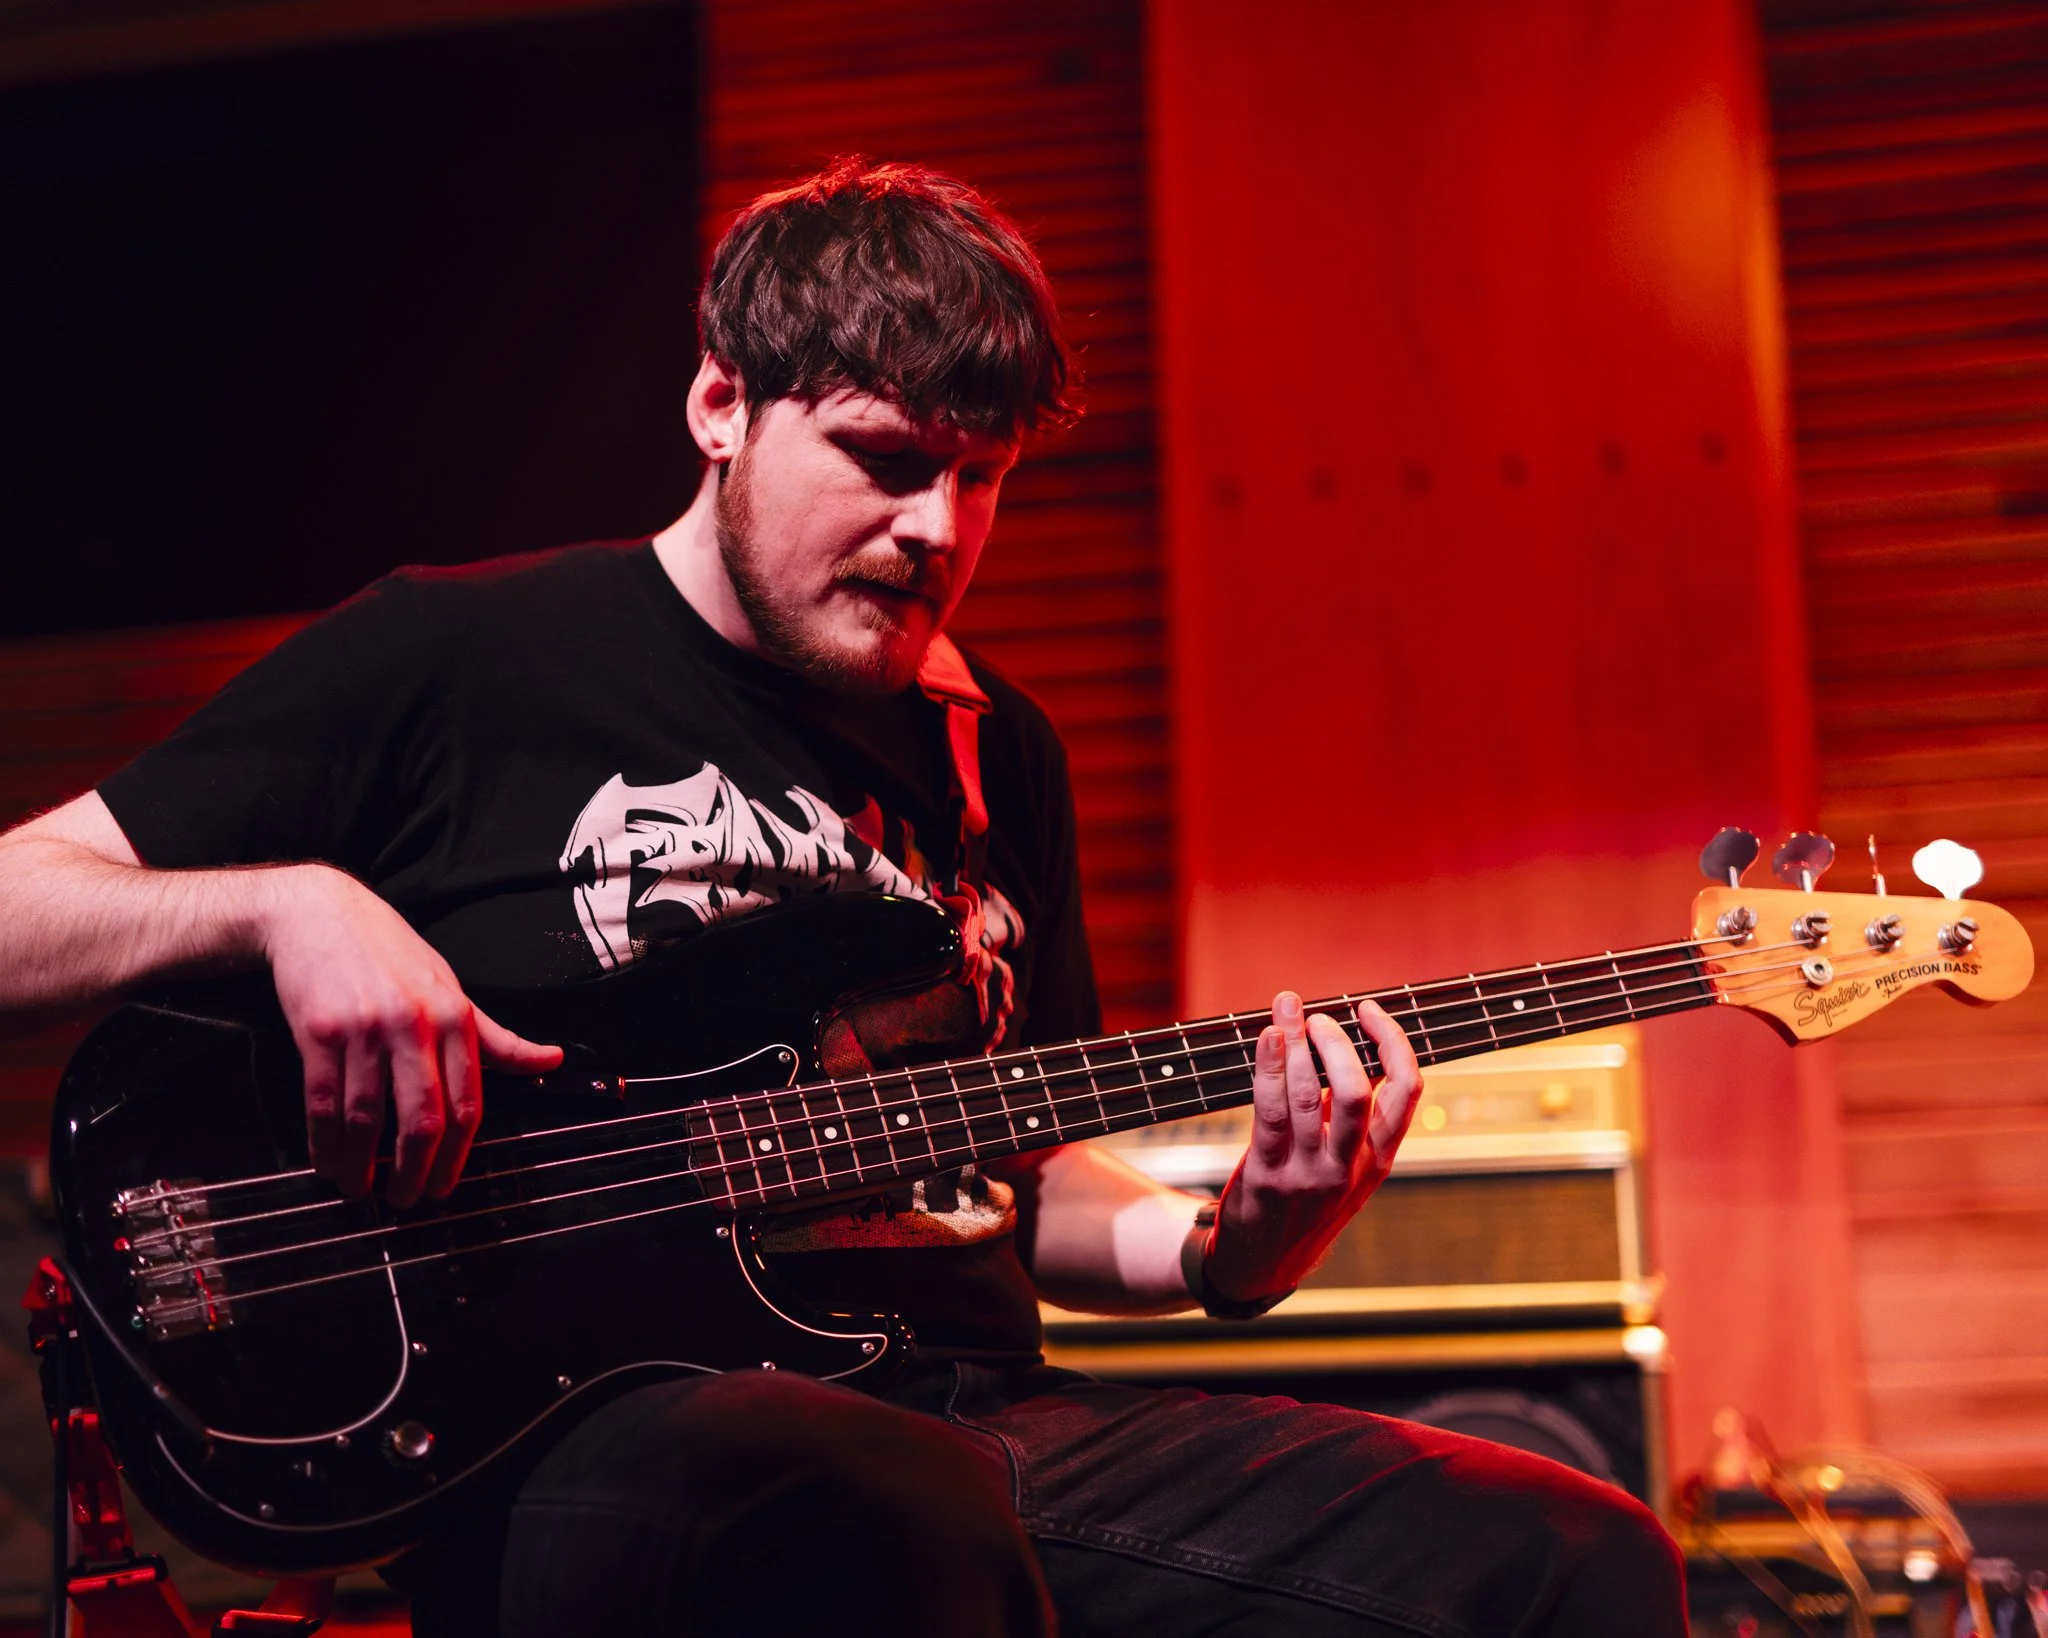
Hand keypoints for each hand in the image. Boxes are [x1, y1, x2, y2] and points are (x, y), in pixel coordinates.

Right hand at [260, 866, 562, 1207]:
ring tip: (361, 1189)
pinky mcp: (318, 1032)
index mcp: (455, 1017)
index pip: (468, 1102)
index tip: (446, 1185)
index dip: (457, 1155)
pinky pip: (323, 1102)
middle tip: (406, 1200)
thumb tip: (550, 1061)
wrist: (319, 915)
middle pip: (422, 1118)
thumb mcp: (452, 988)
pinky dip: (324, 1142)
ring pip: (367, 1118)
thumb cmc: (390, 955)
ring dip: (361, 1166)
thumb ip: (495, 1037)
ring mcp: (364, 1029)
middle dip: (414, 1171)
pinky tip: (328, 1161)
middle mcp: (414, 1024)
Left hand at [1203, 992, 1421, 1303]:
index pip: (1408, 1091)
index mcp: (1378, 1159)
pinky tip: (1269, 1039)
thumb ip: (1349, 1116)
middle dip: (1337, 1042)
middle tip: (1317, 1016)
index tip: (1369, 1009)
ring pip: (1309, 1096)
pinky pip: (1270, 1112)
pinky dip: (1270, 1068)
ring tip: (1287, 1009)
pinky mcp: (1269, 1175)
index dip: (1393, 1042)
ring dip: (1296, 1043)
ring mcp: (1308, 1174)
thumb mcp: (1345, 1166)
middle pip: (1357, 1092)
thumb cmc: (1304, 1201)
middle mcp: (1349, 1167)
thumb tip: (1343, 1045)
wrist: (1262, 1263)